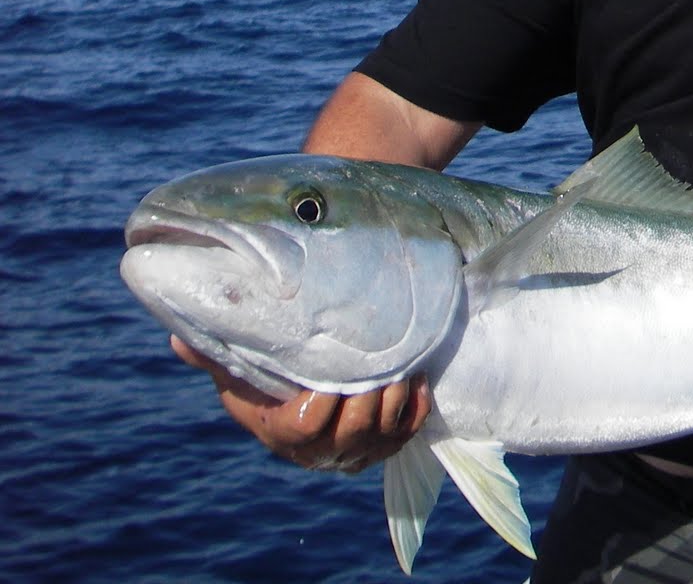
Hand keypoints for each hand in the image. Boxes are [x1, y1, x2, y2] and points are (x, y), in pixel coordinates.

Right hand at [171, 335, 430, 472]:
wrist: (300, 398)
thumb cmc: (265, 381)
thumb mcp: (237, 370)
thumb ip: (213, 355)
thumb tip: (178, 339)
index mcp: (285, 434)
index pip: (310, 425)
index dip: (326, 400)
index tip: (333, 371)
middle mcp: (323, 451)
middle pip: (354, 429)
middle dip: (368, 395)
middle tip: (378, 357)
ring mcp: (358, 450)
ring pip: (385, 429)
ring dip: (395, 396)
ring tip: (399, 361)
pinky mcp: (387, 442)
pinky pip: (409, 429)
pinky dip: (416, 405)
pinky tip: (416, 376)